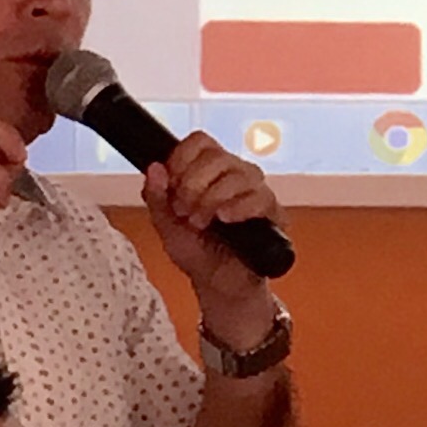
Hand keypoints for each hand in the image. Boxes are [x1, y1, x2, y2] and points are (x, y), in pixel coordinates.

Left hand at [143, 133, 283, 344]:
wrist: (218, 285)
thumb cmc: (197, 253)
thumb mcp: (166, 227)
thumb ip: (157, 198)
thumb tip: (154, 167)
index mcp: (208, 172)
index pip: (201, 141)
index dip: (182, 156)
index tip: (171, 182)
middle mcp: (234, 175)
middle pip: (218, 155)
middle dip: (193, 184)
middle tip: (185, 211)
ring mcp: (255, 192)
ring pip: (239, 174)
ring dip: (213, 198)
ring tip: (202, 222)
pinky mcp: (272, 213)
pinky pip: (261, 196)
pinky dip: (240, 206)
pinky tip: (225, 219)